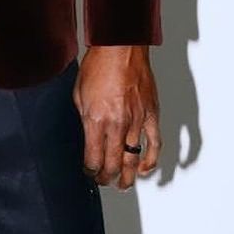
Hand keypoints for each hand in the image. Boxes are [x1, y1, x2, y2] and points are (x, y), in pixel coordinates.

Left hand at [74, 45, 160, 189]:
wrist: (120, 48)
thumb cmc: (98, 65)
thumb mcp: (79, 94)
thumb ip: (84, 118)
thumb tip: (87, 135)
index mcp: (95, 120)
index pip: (93, 158)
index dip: (90, 171)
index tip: (88, 172)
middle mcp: (117, 124)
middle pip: (112, 164)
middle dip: (106, 178)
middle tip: (103, 181)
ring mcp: (136, 121)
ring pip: (132, 159)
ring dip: (126, 176)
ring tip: (122, 185)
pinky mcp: (151, 115)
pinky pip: (154, 144)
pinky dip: (150, 161)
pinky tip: (144, 170)